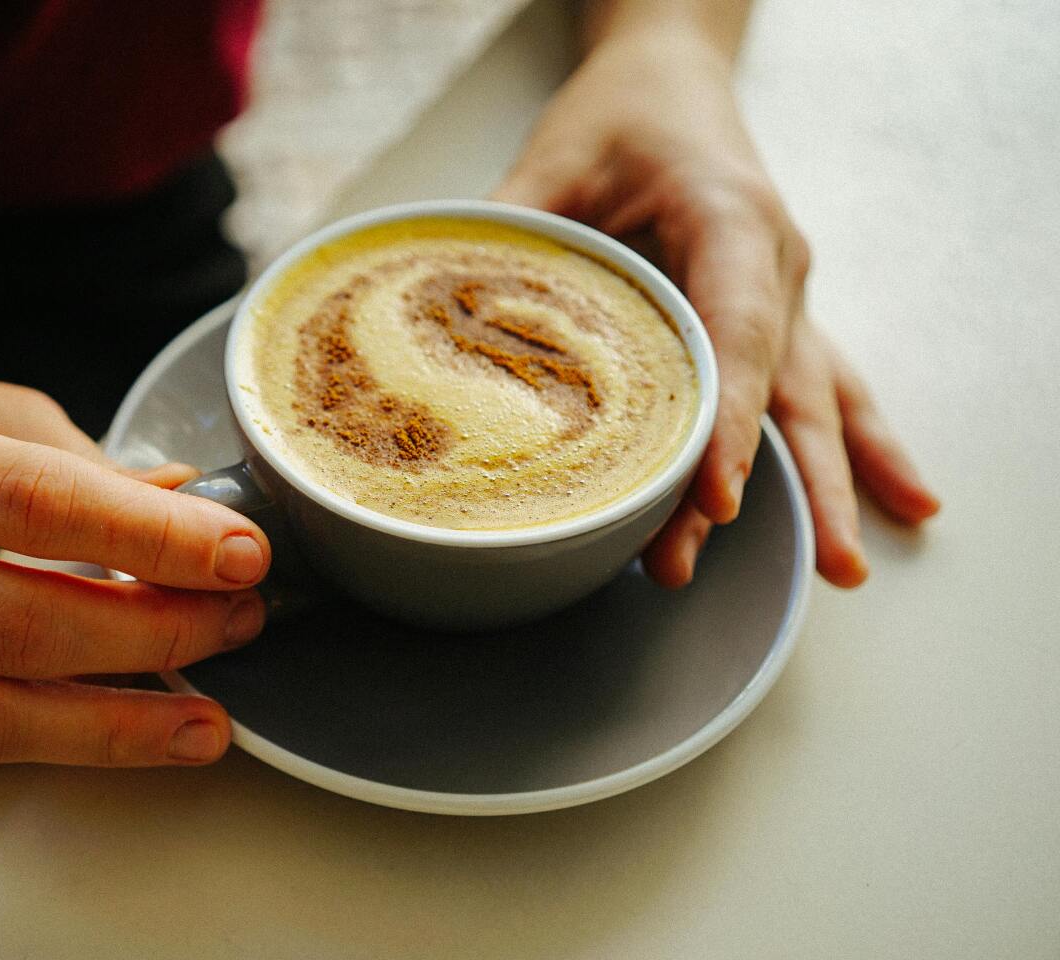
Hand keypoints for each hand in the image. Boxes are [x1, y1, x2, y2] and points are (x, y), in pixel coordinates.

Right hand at [0, 366, 269, 764]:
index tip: (242, 557)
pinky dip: (40, 744)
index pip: (32, 503)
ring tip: (202, 722)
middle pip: (12, 627)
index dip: (150, 539)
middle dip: (151, 638)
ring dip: (111, 728)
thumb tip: (195, 515)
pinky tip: (110, 727)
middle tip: (237, 626)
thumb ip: (83, 464)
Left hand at [494, 34, 937, 586]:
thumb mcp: (556, 154)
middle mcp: (775, 265)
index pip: (736, 331)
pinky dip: (863, 447)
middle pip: (771, 387)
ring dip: (826, 487)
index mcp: (732, 216)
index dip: (730, 420)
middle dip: (750, 479)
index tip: (717, 495)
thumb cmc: (625, 111)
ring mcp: (784, 295)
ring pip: (814, 399)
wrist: (673, 80)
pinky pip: (827, 387)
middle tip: (707, 557)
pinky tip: (906, 501)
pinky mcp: (773, 317)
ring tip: (844, 572)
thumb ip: (511, 229)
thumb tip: (447, 308)